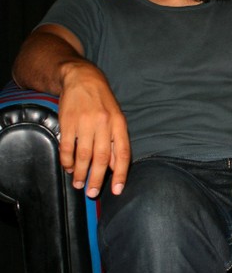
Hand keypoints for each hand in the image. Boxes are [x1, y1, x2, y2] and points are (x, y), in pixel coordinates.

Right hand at [58, 63, 130, 197]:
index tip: (117, 191)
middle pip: (101, 157)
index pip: (122, 153)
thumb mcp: (116, 119)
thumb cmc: (102, 102)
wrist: (83, 79)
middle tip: (92, 193)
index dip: (121, 174)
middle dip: (97, 178)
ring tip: (78, 184)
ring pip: (83, 155)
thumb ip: (116, 142)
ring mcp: (85, 123)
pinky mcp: (68, 122)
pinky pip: (67, 146)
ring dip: (80, 172)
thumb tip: (116, 167)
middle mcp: (104, 124)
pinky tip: (68, 168)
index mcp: (119, 124)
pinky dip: (67, 160)